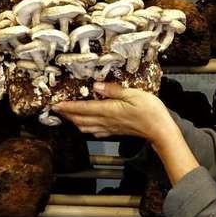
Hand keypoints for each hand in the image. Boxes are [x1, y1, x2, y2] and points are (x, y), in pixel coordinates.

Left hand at [53, 82, 176, 144]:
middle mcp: (106, 120)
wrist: (160, 130)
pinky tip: (86, 126)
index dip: (68, 106)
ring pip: (86, 127)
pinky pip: (96, 131)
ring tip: (67, 115)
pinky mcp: (115, 131)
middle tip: (56, 109)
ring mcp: (110, 128)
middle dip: (67, 114)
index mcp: (109, 110)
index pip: (83, 108)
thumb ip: (114, 90)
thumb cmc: (150, 111)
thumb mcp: (134, 93)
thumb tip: (97, 85)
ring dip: (74, 121)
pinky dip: (86, 128)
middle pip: (80, 119)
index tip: (55, 104)